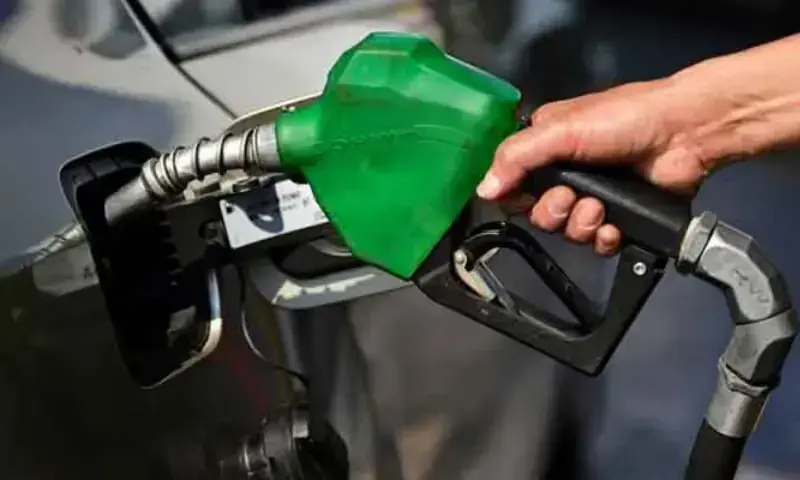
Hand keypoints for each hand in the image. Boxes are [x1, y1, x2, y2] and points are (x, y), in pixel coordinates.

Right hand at [477, 79, 713, 255]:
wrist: (685, 133)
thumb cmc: (626, 118)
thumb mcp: (561, 129)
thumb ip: (516, 158)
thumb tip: (484, 190)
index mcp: (545, 145)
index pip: (512, 183)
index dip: (515, 196)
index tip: (525, 194)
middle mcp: (566, 173)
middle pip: (537, 213)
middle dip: (552, 212)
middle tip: (570, 197)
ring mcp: (593, 195)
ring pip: (566, 231)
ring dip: (580, 224)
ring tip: (601, 207)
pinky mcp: (619, 216)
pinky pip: (597, 243)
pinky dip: (604, 238)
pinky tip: (615, 224)